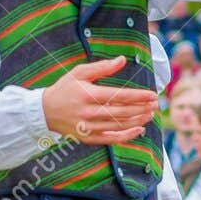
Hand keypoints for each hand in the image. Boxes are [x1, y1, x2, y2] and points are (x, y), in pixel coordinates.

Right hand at [42, 56, 158, 144]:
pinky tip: (139, 130)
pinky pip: (112, 139)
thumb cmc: (65, 89)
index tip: (152, 94)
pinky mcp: (89, 138)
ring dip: (138, 121)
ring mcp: (89, 128)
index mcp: (89, 95)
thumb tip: (122, 60)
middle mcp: (90, 113)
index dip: (138, 96)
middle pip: (123, 112)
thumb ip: (102, 67)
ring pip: (120, 126)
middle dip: (142, 108)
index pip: (120, 96)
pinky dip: (127, 136)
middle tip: (155, 104)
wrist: (45, 112)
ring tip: (151, 115)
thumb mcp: (80, 72)